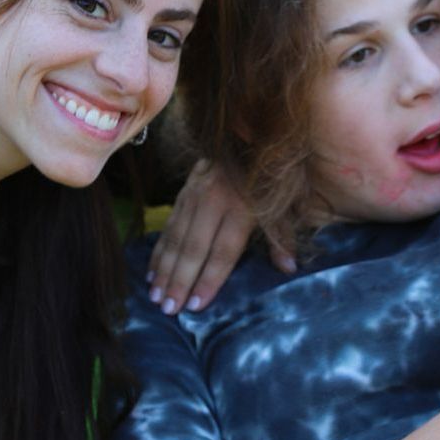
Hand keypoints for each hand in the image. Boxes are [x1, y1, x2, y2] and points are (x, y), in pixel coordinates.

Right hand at [147, 160, 284, 314]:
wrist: (249, 130)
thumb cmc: (273, 172)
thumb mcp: (285, 201)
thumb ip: (283, 235)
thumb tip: (288, 268)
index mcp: (242, 206)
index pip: (223, 251)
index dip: (210, 279)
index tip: (196, 305)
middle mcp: (214, 201)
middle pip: (193, 248)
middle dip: (179, 281)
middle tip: (167, 308)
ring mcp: (195, 195)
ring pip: (175, 238)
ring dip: (164, 269)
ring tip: (155, 296)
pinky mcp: (183, 191)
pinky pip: (168, 226)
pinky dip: (158, 251)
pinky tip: (150, 272)